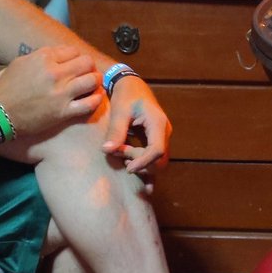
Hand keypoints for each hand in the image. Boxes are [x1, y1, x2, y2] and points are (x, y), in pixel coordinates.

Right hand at [0, 45, 102, 134]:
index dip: (76, 58)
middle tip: (86, 74)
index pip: (73, 51)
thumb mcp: (21, 63)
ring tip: (92, 86)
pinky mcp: (63, 112)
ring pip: (92, 80)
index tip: (75, 65)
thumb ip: (42, 57)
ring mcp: (60, 93)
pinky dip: (96, 99)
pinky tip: (95, 98)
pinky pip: (90, 103)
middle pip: (87, 63)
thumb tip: (59, 55)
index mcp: (43, 57)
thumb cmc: (6, 87)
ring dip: (94, 82)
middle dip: (89, 67)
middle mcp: (54, 73)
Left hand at [101, 74, 171, 191]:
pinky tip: (147, 188)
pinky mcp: (156, 140)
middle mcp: (165, 132)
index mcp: (158, 123)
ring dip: (140, 163)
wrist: (131, 84)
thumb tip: (107, 150)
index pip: (157, 150)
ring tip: (123, 155)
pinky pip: (156, 159)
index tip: (128, 168)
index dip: (143, 162)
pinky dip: (149, 169)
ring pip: (158, 161)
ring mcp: (162, 137)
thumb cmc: (125, 95)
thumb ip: (115, 131)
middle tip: (120, 154)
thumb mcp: (119, 111)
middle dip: (140, 162)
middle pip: (159, 159)